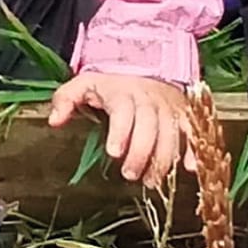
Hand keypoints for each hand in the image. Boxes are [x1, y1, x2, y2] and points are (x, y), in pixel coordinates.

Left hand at [48, 73, 192, 185]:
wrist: (145, 67)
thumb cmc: (110, 84)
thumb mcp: (83, 84)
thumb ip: (65, 100)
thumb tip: (54, 121)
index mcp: (122, 93)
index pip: (123, 111)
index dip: (121, 132)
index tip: (114, 152)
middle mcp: (148, 99)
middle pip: (149, 125)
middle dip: (141, 152)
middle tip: (130, 175)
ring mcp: (168, 107)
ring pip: (171, 132)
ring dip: (164, 158)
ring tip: (152, 181)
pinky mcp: (182, 114)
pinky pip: (191, 130)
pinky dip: (193, 148)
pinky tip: (191, 168)